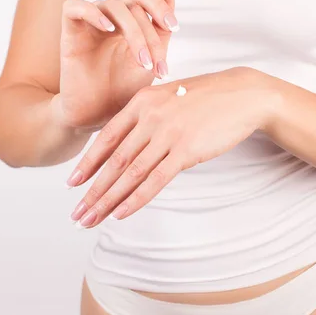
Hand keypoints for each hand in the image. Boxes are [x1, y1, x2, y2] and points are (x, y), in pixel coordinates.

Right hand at [53, 0, 178, 129]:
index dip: (160, 5)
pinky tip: (108, 29)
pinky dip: (92, 13)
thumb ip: (161, 30)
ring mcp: (90, 24)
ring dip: (134, 32)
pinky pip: (73, 7)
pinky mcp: (70, 33)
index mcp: (130, 21)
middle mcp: (110, 18)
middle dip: (150, 32)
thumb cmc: (123, 89)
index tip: (174, 27)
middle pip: (133, 1)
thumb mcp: (151, 60)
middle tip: (157, 61)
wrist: (99, 115)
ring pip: (113, 5)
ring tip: (142, 63)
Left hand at [66, 67, 275, 226]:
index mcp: (141, 102)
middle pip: (114, 161)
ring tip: (91, 219)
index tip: (72, 184)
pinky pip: (155, 180)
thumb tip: (130, 143)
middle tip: (77, 213)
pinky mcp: (186, 150)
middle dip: (92, 191)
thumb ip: (147, 116)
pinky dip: (136, 199)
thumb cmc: (208, 97)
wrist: (243, 95)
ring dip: (108, 201)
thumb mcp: (170, 97)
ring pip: (130, 174)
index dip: (87, 164)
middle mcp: (149, 117)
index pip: (106, 139)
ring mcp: (167, 134)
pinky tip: (121, 214)